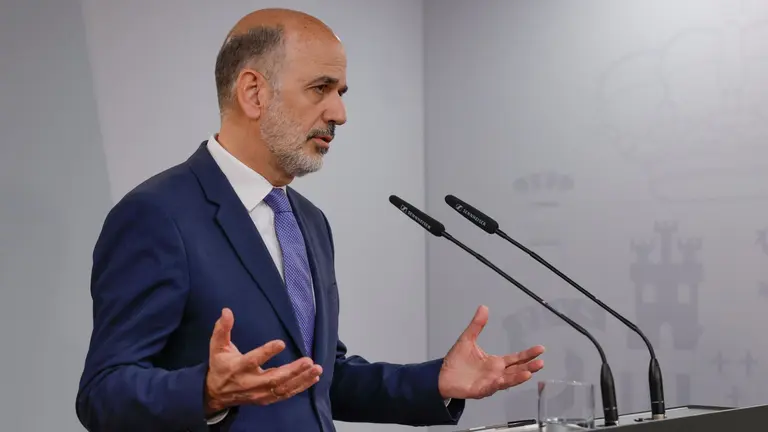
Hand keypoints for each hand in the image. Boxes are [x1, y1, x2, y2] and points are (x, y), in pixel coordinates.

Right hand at [204, 308, 321, 413]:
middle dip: (293, 371)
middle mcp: (250, 382)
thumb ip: (222, 329)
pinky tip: (313, 378)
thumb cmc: (220, 366)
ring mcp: (259, 393)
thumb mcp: (217, 347)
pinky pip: (285, 394)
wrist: (215, 395)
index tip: (281, 343)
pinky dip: (300, 387)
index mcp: (238, 368)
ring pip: (283, 388)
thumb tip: (226, 311)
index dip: (267, 352)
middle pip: (274, 378)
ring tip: (316, 369)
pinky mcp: (266, 399)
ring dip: (301, 379)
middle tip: (308, 360)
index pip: (253, 360)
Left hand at [438, 305, 543, 399]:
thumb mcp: (468, 339)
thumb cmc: (456, 361)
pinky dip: (497, 385)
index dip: (528, 354)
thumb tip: (484, 307)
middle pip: (516, 371)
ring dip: (517, 378)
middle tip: (541, 363)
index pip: (515, 358)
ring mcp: (489, 383)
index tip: (540, 349)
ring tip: (528, 374)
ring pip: (507, 381)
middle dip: (529, 367)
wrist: (441, 375)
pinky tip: (502, 381)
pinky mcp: (479, 390)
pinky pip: (490, 388)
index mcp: (495, 362)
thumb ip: (477, 325)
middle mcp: (495, 374)